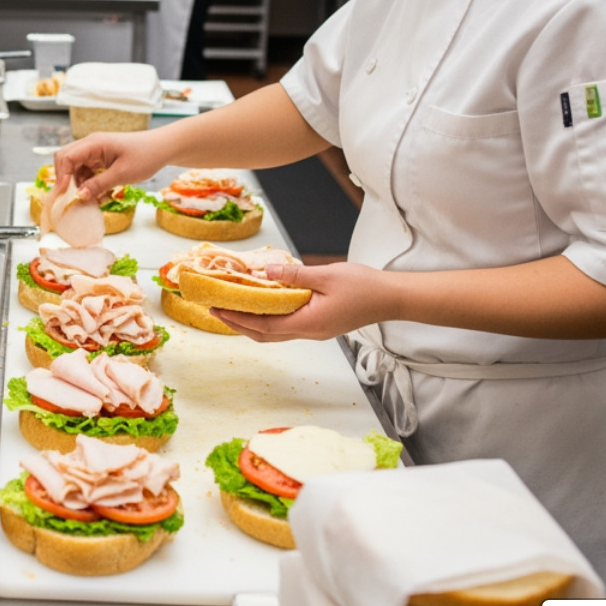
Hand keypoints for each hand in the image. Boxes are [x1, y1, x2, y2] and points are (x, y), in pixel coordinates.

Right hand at [54, 130, 171, 201]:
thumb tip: (79, 196)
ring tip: (87, 199)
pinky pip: (86, 170)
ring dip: (77, 183)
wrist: (163, 148)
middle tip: (69, 198)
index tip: (64, 195)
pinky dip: (87, 182)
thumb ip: (98, 185)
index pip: (67, 157)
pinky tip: (96, 194)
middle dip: (65, 180)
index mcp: (94, 143)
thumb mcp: (122, 174)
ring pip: (75, 167)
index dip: (61, 176)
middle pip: (65, 160)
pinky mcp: (101, 158)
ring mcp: (95, 151)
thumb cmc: (146, 156)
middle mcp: (91, 145)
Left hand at [212, 262, 399, 342]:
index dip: (237, 318)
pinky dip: (268, 319)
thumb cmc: (364, 287)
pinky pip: (286, 326)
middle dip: (237, 323)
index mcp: (308, 323)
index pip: (263, 326)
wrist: (390, 298)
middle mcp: (308, 332)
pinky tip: (262, 305)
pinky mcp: (319, 325)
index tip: (217, 308)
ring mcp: (314, 331)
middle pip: (264, 334)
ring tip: (232, 309)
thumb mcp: (326, 275)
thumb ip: (295, 275)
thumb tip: (267, 271)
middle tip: (215, 309)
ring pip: (274, 333)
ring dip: (251, 323)